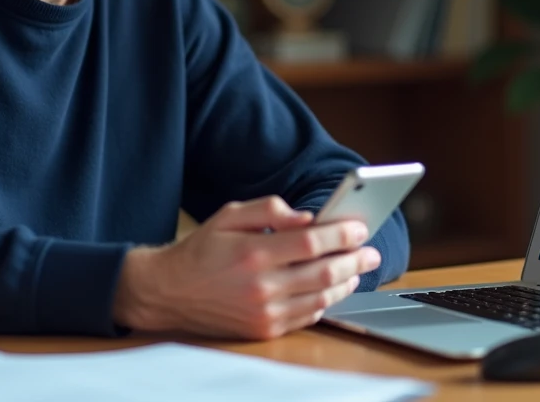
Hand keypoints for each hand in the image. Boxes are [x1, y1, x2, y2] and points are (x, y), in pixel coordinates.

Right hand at [113, 196, 380, 339]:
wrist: (169, 292)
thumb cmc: (201, 250)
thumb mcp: (229, 215)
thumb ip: (269, 209)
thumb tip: (306, 217)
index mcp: (253, 252)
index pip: (311, 242)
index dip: (341, 234)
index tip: (359, 227)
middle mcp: (261, 286)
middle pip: (323, 273)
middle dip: (354, 260)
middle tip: (370, 251)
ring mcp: (263, 312)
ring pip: (320, 298)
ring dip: (345, 283)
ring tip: (358, 269)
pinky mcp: (263, 330)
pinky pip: (306, 317)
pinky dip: (325, 302)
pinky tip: (333, 289)